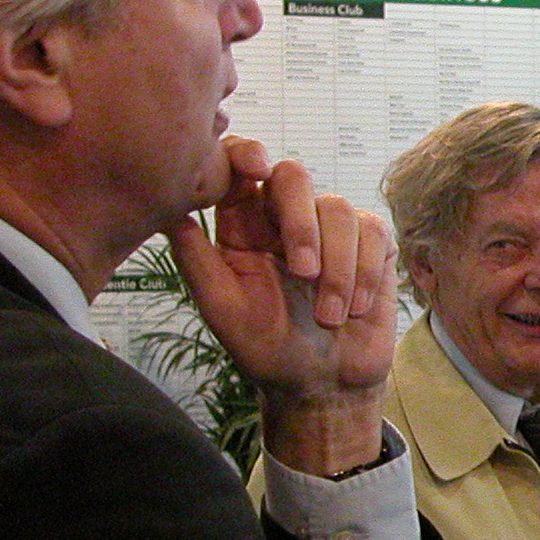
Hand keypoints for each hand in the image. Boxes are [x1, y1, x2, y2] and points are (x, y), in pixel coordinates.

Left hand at [169, 137, 393, 475]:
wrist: (322, 386)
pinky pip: (374, 232)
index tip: (255, 168)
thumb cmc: (266, 349)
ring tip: (329, 317)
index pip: (239, 167)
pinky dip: (365, 273)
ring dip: (337, 268)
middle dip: (302, 223)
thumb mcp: (221, 308)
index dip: (246, 153)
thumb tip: (166, 207)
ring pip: (338, 209)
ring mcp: (331, 229)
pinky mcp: (371, 245)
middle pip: (294, 177)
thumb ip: (194, 257)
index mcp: (242, 225)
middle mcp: (285, 218)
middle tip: (302, 273)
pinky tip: (355, 309)